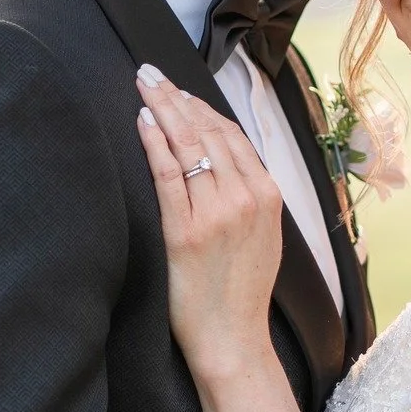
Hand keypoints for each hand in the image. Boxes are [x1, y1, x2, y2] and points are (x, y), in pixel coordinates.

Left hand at [135, 69, 282, 376]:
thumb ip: (251, 195)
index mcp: (268, 195)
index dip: (203, 108)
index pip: (233, 136)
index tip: (181, 90)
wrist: (233, 340)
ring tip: (144, 85)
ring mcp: (215, 213)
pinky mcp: (184, 231)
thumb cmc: (242, 290)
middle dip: (177, 97)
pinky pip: (167, 174)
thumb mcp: (265, 234)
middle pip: (208, 131)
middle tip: (151, 72)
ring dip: (163, 108)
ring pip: (188, 145)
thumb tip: (224, 159)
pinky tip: (142, 121)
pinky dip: (154, 142)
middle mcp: (246, 197)